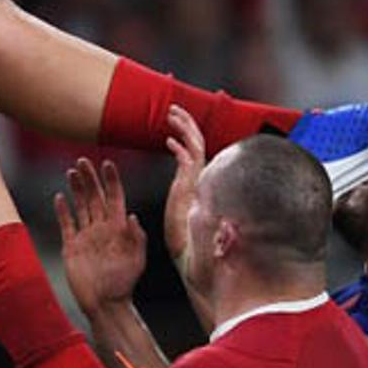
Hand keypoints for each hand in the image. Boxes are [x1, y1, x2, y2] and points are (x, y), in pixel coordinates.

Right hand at [55, 158, 145, 312]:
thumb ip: (137, 238)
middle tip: (83, 161)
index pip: (115, 198)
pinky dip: (62, 211)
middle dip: (90, 178)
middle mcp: (102, 228)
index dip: (111, 181)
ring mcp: (86, 236)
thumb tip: (133, 216)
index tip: (107, 163)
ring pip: (80, 206)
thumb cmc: (124, 284)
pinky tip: (59, 197)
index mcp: (119, 229)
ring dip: (76, 189)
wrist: (105, 304)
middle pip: (95, 197)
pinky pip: (66, 224)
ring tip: (72, 171)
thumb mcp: (137, 260)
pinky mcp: (71, 246)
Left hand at [162, 106, 204, 263]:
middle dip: (185, 124)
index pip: (194, 151)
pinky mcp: (192, 189)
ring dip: (183, 128)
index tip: (172, 124)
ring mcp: (197, 182)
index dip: (185, 134)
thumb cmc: (186, 239)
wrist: (192, 257)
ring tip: (170, 113)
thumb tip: (193, 195)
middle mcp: (200, 179)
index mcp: (197, 182)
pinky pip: (189, 163)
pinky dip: (180, 150)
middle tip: (172, 109)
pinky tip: (168, 143)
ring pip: (195, 147)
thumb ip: (187, 198)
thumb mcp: (182, 211)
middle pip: (196, 143)